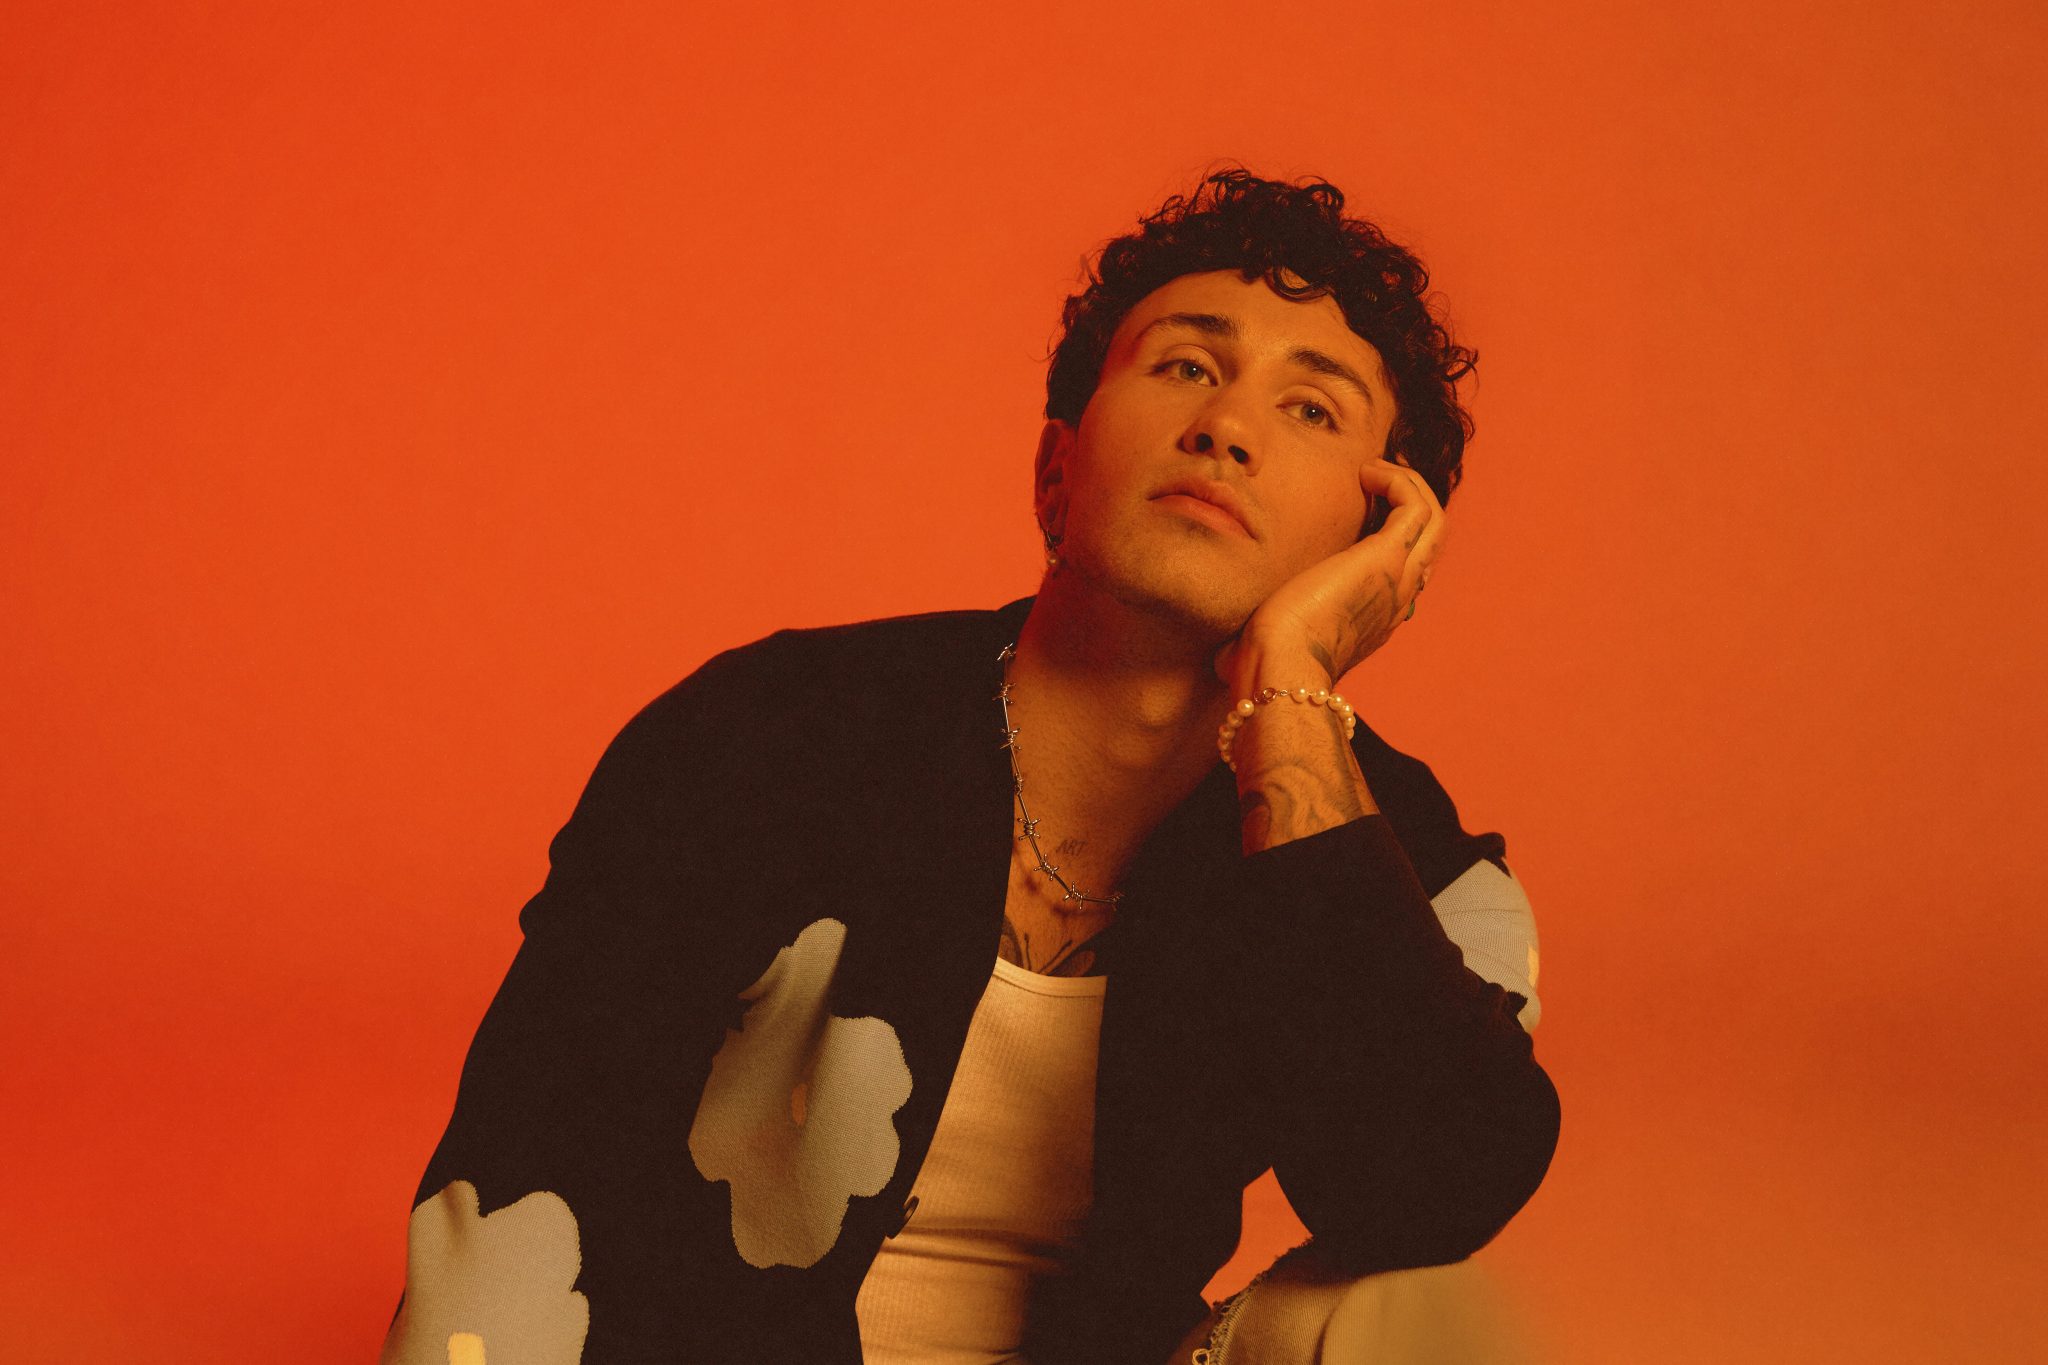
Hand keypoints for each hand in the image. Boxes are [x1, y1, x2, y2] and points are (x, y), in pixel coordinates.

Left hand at [1213, 456, 1445, 691]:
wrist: (1279, 668)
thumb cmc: (1262, 665)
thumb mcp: (1265, 648)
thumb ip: (1255, 643)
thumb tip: (1220, 658)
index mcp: (1372, 619)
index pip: (1399, 569)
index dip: (1383, 533)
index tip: (1352, 509)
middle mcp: (1394, 599)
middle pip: (1427, 541)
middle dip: (1403, 501)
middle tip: (1369, 479)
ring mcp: (1397, 579)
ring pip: (1433, 519)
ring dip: (1406, 485)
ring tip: (1370, 471)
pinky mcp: (1388, 558)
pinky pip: (1418, 505)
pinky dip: (1399, 480)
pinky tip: (1366, 473)